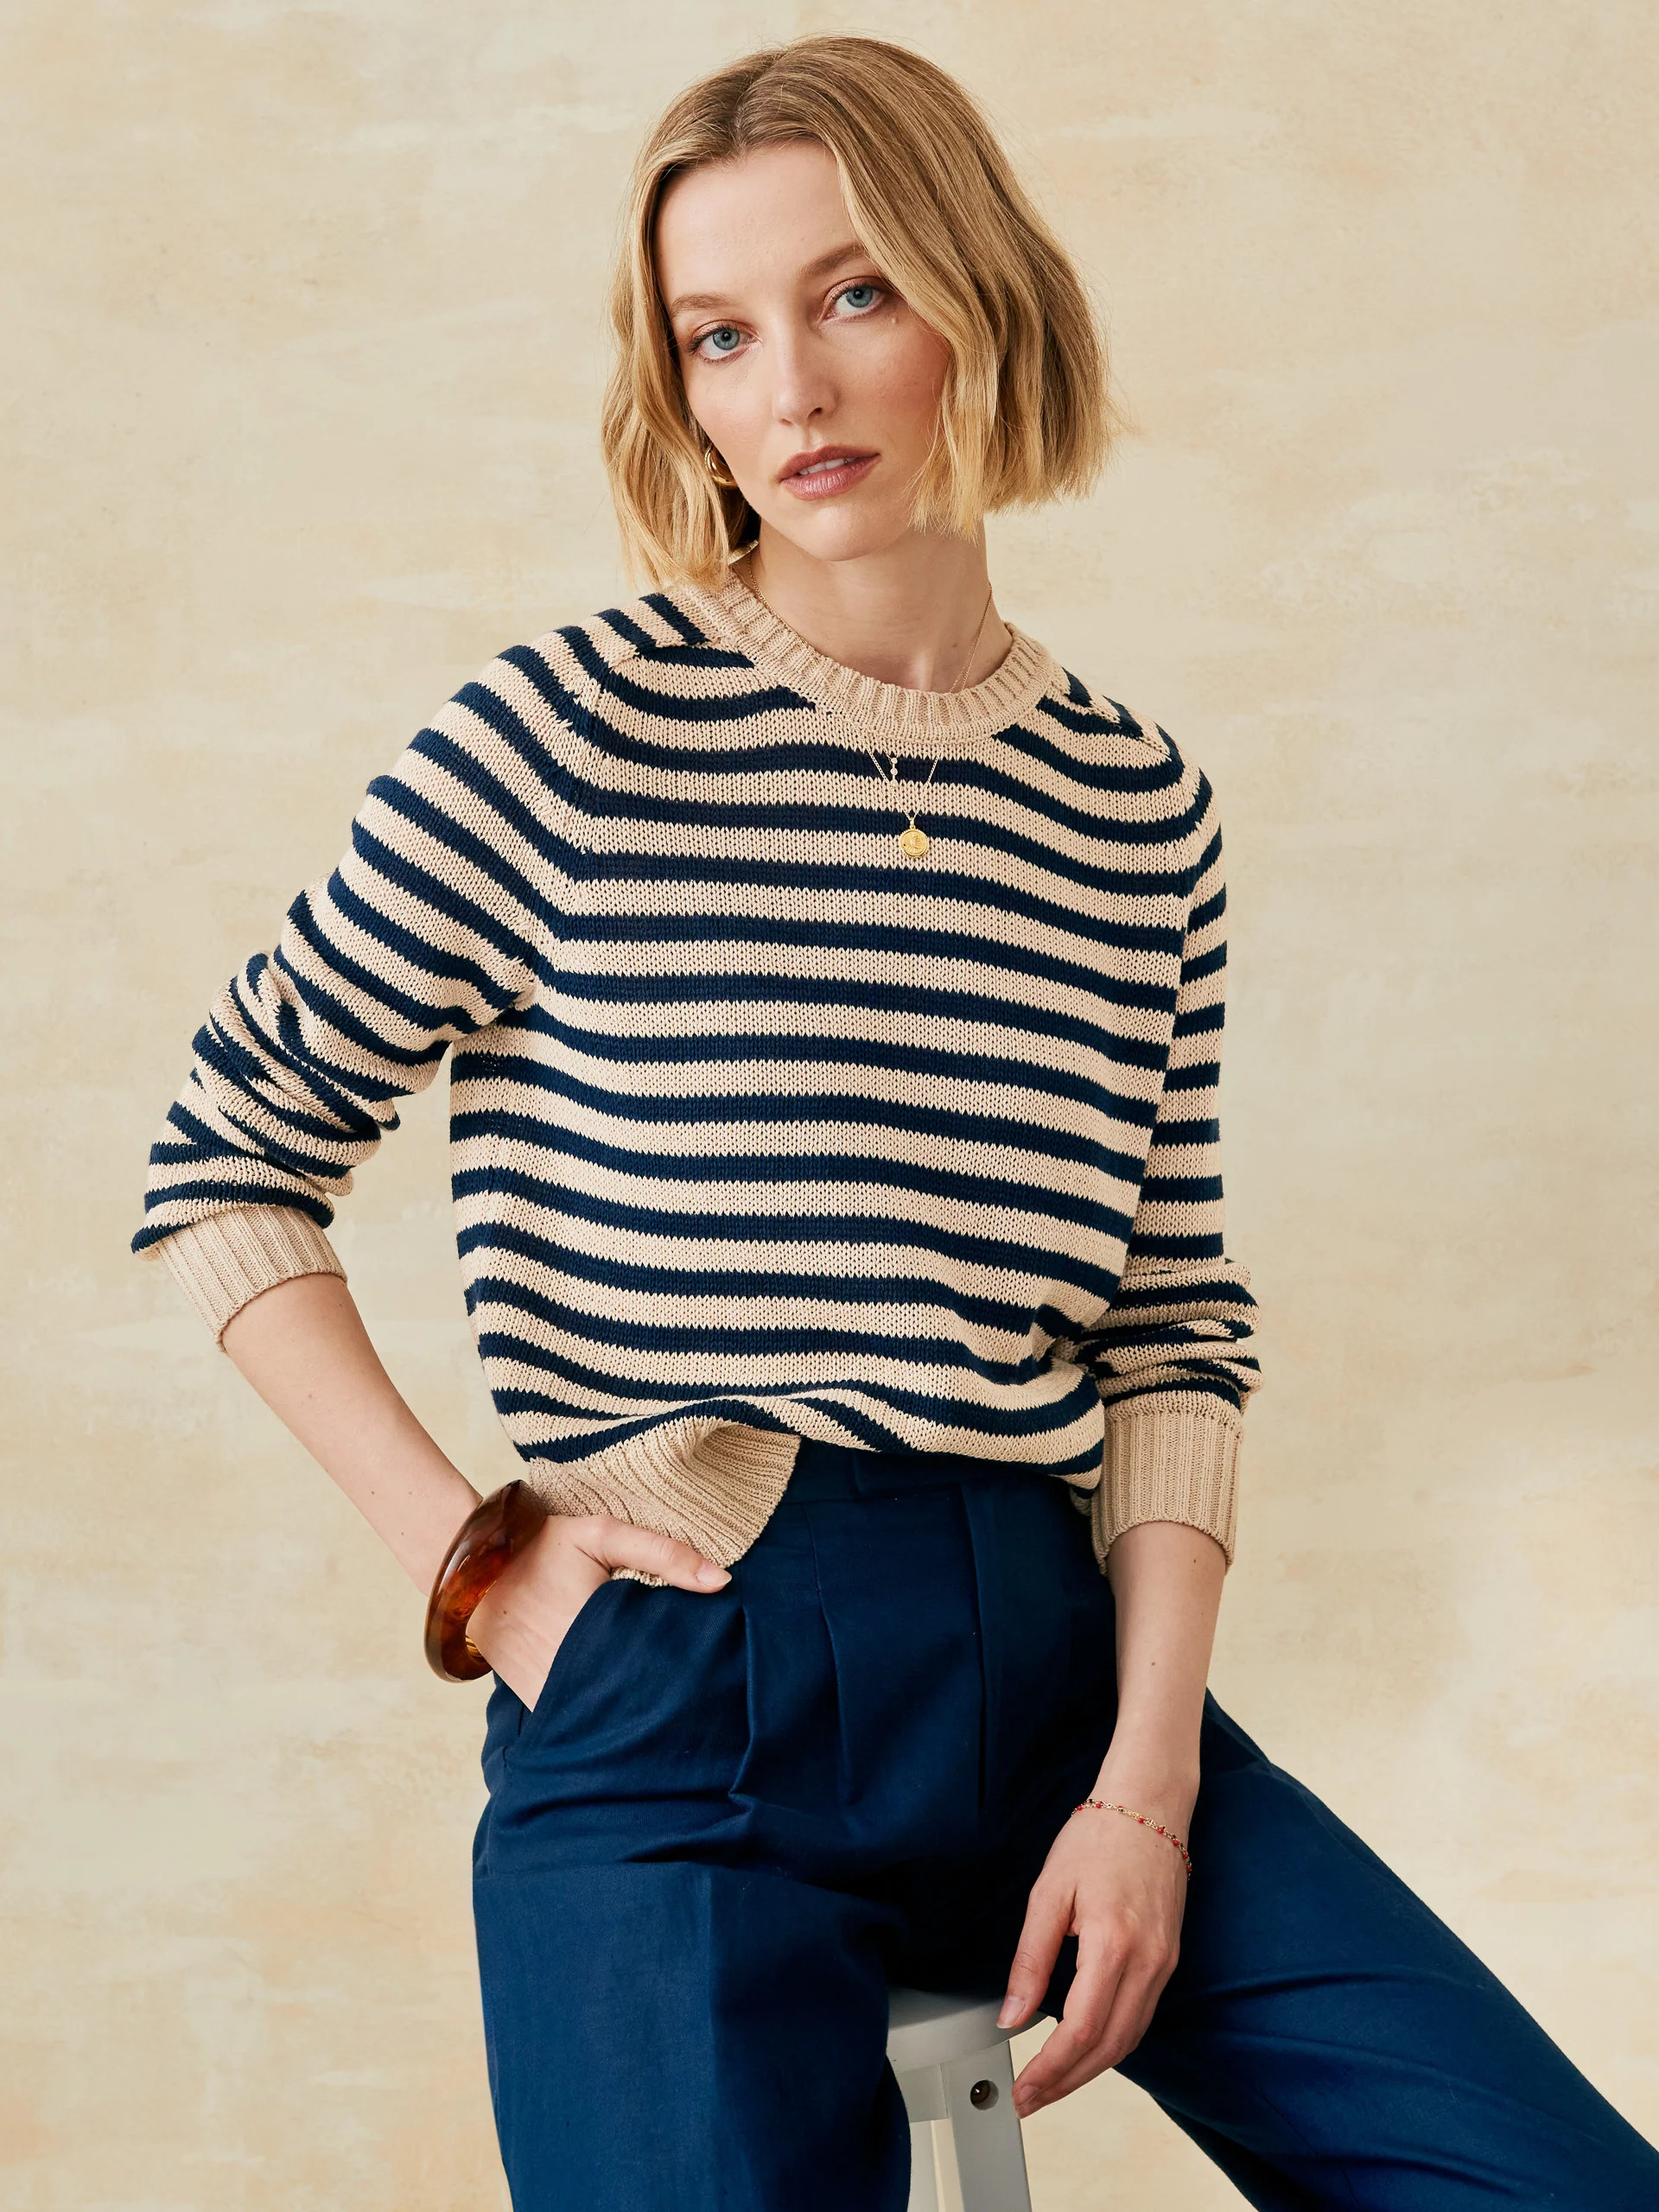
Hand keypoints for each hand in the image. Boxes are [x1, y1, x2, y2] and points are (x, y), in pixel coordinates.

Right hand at [467, 1512, 730, 1706]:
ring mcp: (547, 1691)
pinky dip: (594, 1715)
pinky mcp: (532, 1700)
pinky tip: (617, 1703)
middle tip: (693, 1695)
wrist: (475, 1570)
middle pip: (632, 1699)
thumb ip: (664, 1555)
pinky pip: (572, 1718)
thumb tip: (723, 1582)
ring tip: (658, 1703)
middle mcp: (569, 1670)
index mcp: (594, 1629)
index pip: (655, 1669)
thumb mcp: (603, 1535)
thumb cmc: (542, 1548)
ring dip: (627, 1711)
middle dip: (661, 1698)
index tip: (706, 1676)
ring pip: (601, 1716)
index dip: (682, 1675)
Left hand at [996, 1786, 1192, 2116]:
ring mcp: (1164, 1964)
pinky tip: (1084, 2047)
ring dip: (1090, 2070)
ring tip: (1050, 2084)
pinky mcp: (1168, 1960)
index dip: (1050, 2071)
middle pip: (1109, 2048)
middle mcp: (1148, 1963)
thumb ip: (1030, 1959)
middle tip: (1029, 2100)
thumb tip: (1012, 2015)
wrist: (1149, 1804)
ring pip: (1129, 2040)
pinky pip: (1141, 2017)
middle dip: (1067, 2083)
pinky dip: (1112, 2043)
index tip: (1024, 2090)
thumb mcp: (1049, 1892)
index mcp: (1114, 1944)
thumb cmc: (1098, 1837)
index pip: (1080, 2031)